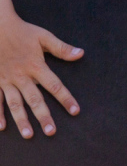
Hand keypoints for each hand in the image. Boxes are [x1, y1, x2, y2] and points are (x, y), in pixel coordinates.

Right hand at [0, 11, 82, 138]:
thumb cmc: (21, 31)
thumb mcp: (43, 37)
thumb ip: (61, 48)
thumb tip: (80, 54)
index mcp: (36, 66)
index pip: (55, 85)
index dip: (66, 98)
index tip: (75, 111)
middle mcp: (22, 76)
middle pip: (35, 99)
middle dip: (43, 116)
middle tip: (51, 131)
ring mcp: (6, 80)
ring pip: (15, 103)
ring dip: (22, 120)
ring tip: (29, 135)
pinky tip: (2, 127)